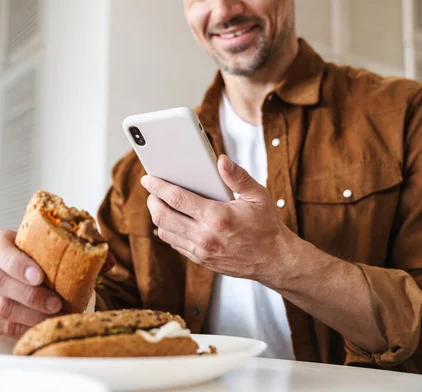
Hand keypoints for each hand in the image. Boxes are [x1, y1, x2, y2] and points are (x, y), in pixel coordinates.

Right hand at [0, 230, 63, 337]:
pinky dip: (24, 328)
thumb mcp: (39, 244)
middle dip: (31, 295)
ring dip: (31, 315)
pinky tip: (42, 326)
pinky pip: (1, 325)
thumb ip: (57, 247)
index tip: (39, 277)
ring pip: (1, 307)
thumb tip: (98, 253)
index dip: (19, 265)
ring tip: (54, 316)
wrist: (16, 269)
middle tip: (56, 303)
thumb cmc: (32, 256)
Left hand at [141, 155, 299, 284]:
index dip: (158, 187)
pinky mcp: (201, 260)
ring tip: (159, 204)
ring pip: (165, 232)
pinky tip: (171, 221)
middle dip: (152, 201)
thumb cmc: (266, 226)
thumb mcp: (258, 196)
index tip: (148, 179)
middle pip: (163, 216)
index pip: (176, 199)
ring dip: (158, 217)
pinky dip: (168, 231)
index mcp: (217, 216)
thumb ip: (237, 176)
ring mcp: (201, 250)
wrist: (274, 260)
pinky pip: (175, 244)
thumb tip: (221, 160)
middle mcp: (205, 236)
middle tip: (151, 190)